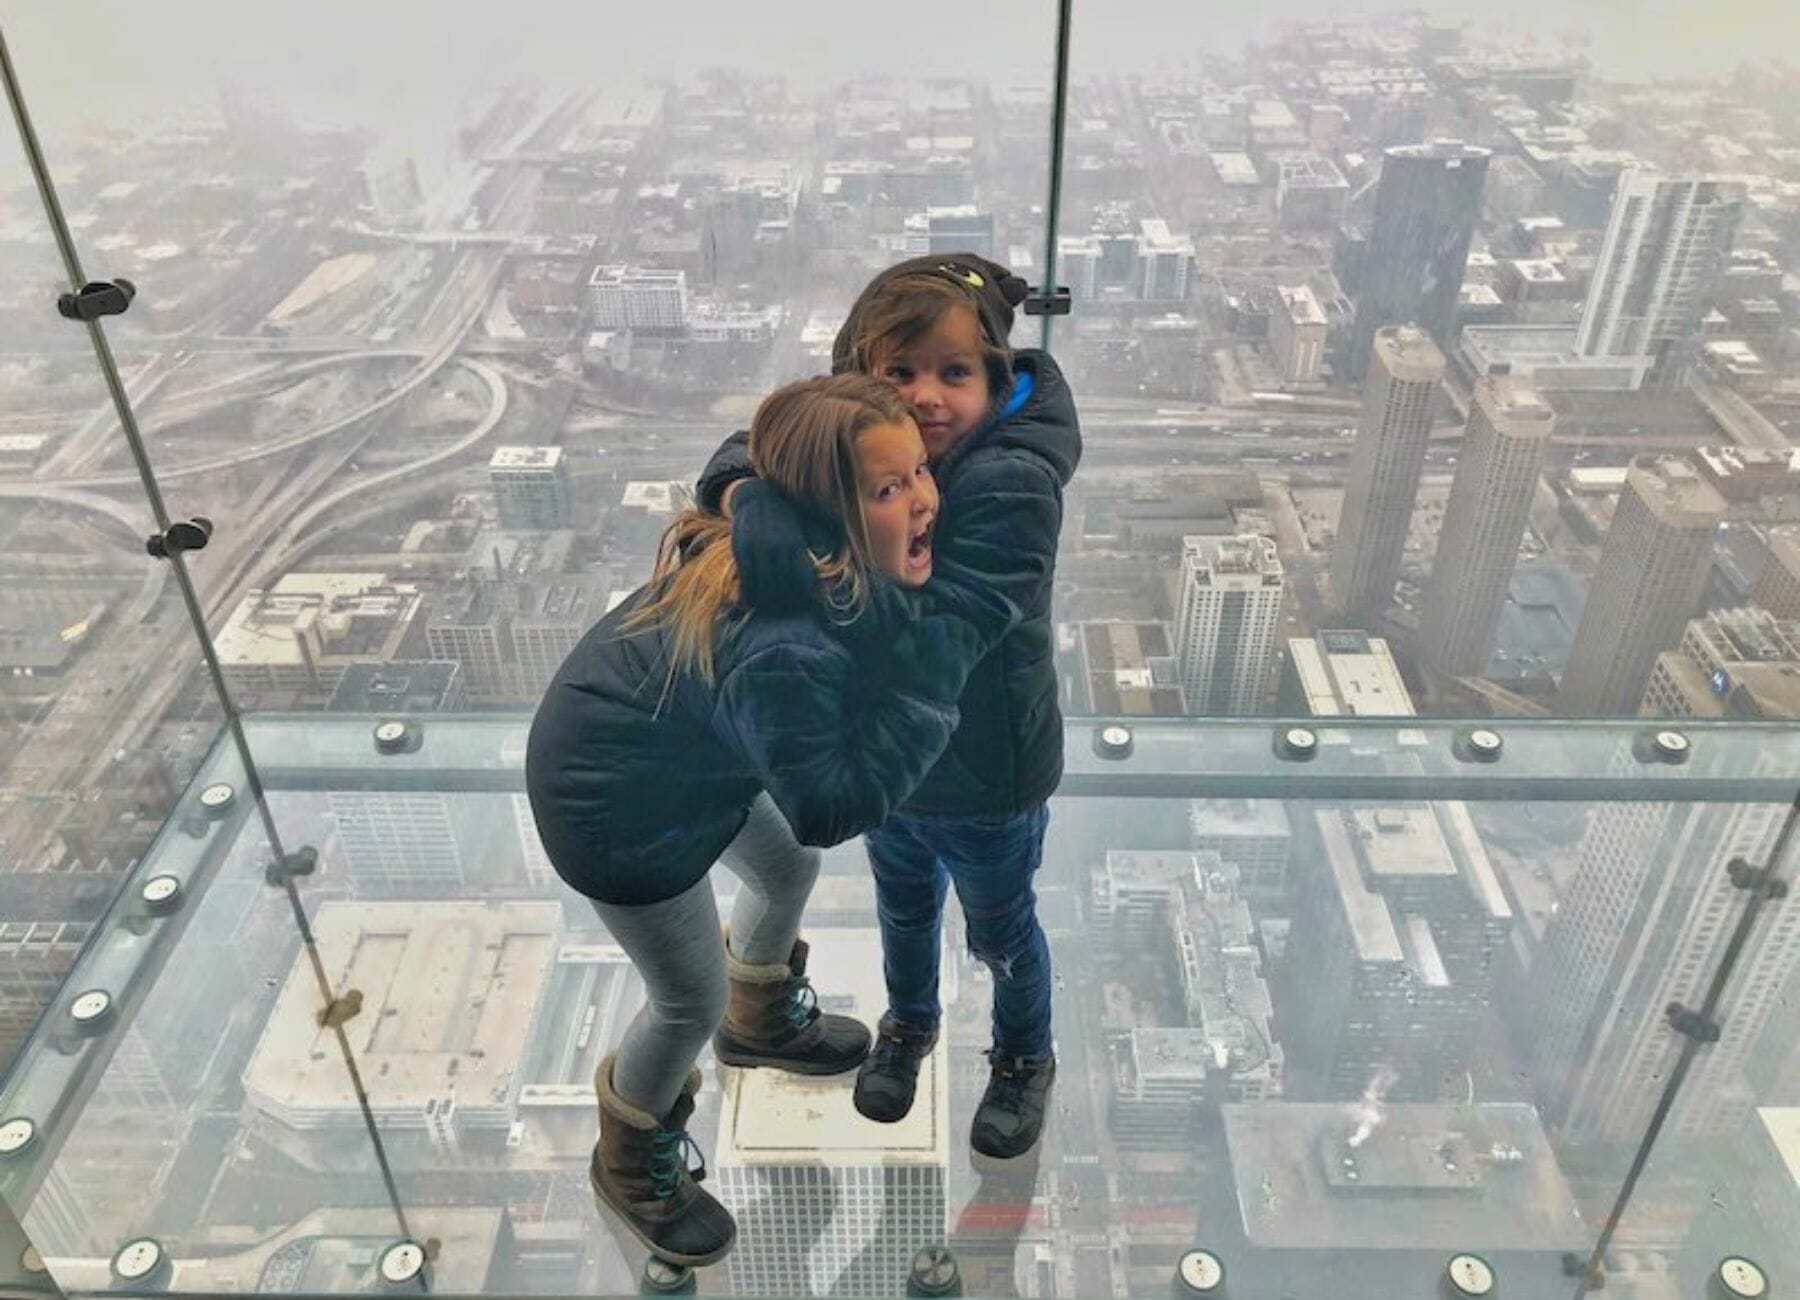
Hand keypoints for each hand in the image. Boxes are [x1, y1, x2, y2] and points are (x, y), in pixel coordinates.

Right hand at [729, 479, 819, 613]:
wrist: (757, 497)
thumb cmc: (788, 517)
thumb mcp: (806, 528)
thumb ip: (818, 549)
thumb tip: (830, 578)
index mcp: (795, 542)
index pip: (803, 579)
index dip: (806, 596)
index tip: (808, 605)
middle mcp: (775, 545)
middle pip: (783, 586)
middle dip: (788, 603)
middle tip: (790, 611)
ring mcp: (756, 548)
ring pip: (763, 586)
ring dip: (768, 603)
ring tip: (773, 609)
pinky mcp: (740, 551)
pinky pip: (746, 580)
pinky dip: (750, 595)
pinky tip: (753, 602)